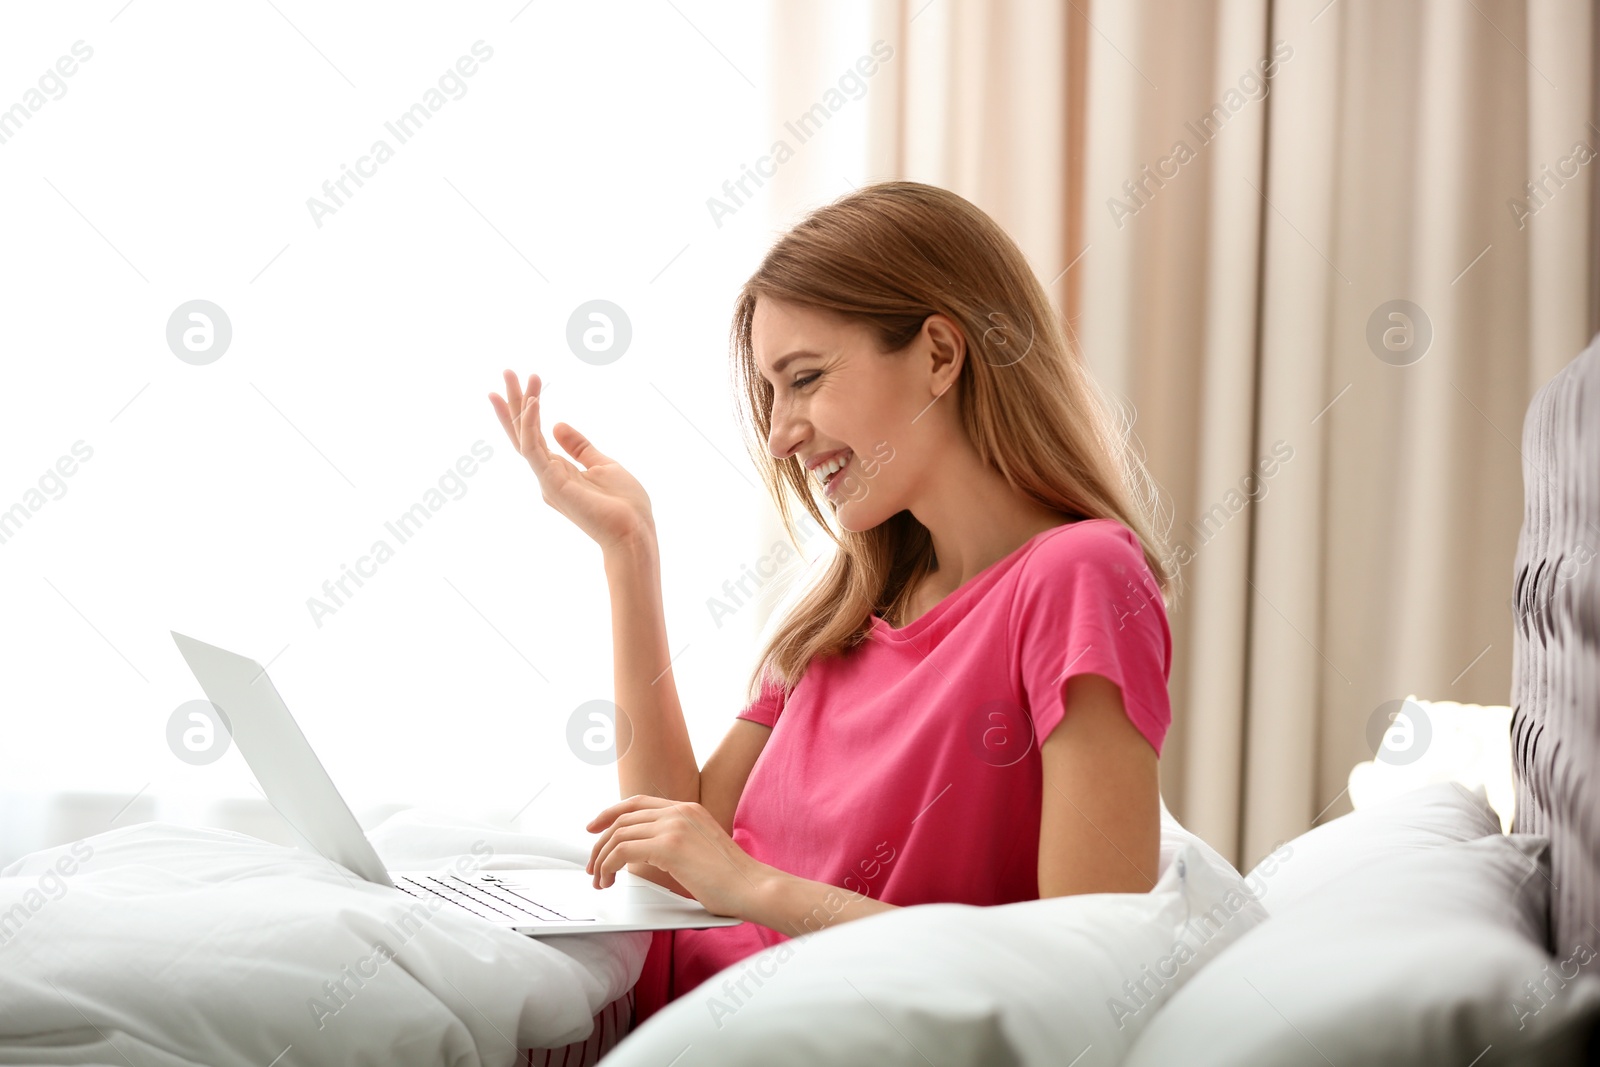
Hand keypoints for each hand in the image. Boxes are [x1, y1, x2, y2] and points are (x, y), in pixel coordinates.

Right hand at [488, 369, 655, 556]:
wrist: (635, 533)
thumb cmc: (625, 505)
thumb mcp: (603, 465)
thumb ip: (579, 446)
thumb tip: (558, 424)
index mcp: (557, 473)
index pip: (534, 437)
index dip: (525, 411)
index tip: (522, 384)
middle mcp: (546, 476)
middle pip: (523, 434)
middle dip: (513, 402)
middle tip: (507, 371)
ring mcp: (546, 480)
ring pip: (523, 436)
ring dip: (518, 404)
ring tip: (513, 375)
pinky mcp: (552, 483)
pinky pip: (533, 449)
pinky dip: (530, 424)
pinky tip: (532, 402)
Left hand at [585, 795, 771, 919]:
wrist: (755, 887)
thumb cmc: (732, 880)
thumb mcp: (700, 850)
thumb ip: (675, 843)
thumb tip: (644, 856)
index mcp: (688, 809)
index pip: (637, 804)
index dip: (610, 814)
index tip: (593, 829)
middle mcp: (679, 811)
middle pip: (622, 818)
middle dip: (599, 842)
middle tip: (591, 866)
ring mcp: (674, 826)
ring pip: (618, 835)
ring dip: (601, 859)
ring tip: (599, 879)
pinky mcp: (669, 846)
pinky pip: (622, 851)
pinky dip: (608, 866)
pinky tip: (609, 881)